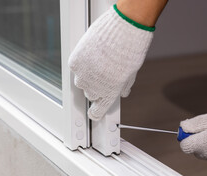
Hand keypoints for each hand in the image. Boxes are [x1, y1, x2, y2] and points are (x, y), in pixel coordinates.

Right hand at [68, 5, 153, 120]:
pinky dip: (82, 62)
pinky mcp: (75, 62)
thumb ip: (124, 85)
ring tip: (97, 62)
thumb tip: (123, 92)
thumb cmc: (131, 50)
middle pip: (90, 95)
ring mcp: (83, 75)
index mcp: (110, 93)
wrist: (123, 30)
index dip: (96, 113)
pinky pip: (76, 66)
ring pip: (81, 81)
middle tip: (102, 75)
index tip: (94, 112)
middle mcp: (95, 88)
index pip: (98, 111)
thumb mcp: (131, 72)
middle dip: (96, 88)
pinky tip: (91, 53)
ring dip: (87, 76)